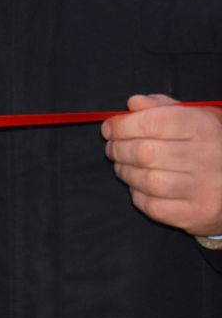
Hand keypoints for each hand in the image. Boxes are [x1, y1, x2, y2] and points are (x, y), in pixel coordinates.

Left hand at [103, 94, 221, 236]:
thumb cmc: (209, 145)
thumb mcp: (195, 118)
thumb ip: (162, 108)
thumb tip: (133, 103)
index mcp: (205, 128)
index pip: (154, 122)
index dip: (123, 125)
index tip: (109, 128)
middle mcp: (207, 157)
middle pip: (144, 153)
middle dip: (118, 149)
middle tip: (112, 148)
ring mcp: (203, 188)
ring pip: (146, 181)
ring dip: (125, 172)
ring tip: (123, 166)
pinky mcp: (195, 213)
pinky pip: (152, 206)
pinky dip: (138, 195)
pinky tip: (140, 186)